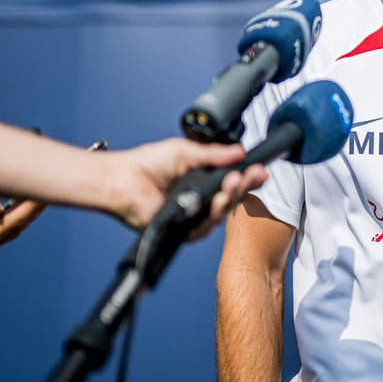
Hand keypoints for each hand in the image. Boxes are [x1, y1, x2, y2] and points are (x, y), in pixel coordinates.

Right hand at [0, 195, 44, 272]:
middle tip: (50, 189)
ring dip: (25, 213)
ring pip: (10, 228)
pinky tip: (13, 208)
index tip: (47, 192)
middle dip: (34, 208)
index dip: (32, 207)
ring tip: (37, 196)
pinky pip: (0, 229)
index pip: (15, 222)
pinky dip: (11, 217)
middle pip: (17, 225)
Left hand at [100, 139, 268, 235]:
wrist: (123, 180)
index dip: (248, 176)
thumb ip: (213, 154)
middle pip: (233, 197)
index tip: (260, 169)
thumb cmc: (146, 165)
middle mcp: (202, 199)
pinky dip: (214, 211)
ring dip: (232, 196)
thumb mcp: (186, 152)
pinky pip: (206, 225)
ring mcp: (195, 216)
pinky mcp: (185, 230)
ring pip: (223, 211)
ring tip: (234, 182)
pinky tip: (217, 199)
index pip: (233, 180)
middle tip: (253, 175)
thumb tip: (239, 151)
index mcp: (204, 180)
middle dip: (245, 185)